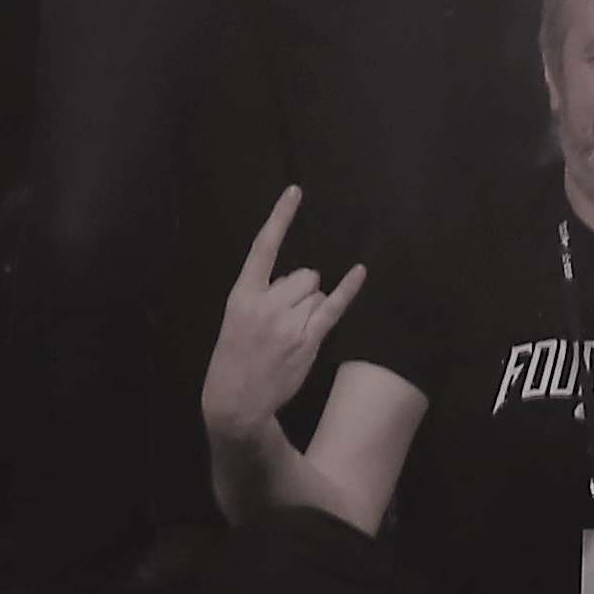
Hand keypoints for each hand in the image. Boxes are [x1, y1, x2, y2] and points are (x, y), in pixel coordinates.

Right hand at [203, 185, 367, 437]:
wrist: (235, 401)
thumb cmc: (234, 359)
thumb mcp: (236, 321)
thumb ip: (262, 295)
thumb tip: (294, 280)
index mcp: (242, 295)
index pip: (263, 247)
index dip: (280, 217)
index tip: (295, 191)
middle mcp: (267, 304)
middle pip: (304, 274)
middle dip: (301, 289)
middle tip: (284, 319)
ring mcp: (289, 322)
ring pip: (317, 293)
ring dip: (311, 307)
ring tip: (290, 334)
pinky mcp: (308, 340)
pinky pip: (334, 307)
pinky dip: (348, 289)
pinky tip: (360, 271)